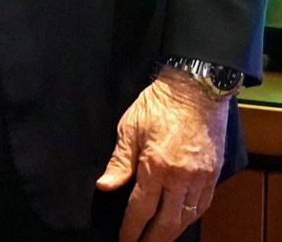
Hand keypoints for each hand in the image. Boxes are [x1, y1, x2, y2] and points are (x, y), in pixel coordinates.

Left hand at [97, 70, 227, 241]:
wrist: (195, 91)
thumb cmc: (157, 105)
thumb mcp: (128, 128)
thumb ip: (119, 162)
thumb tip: (105, 186)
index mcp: (156, 167)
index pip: (141, 208)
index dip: (132, 228)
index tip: (124, 240)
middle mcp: (181, 178)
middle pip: (167, 221)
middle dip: (152, 238)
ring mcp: (200, 178)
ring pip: (187, 217)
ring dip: (172, 231)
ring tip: (158, 238)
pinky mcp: (213, 175)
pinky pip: (203, 205)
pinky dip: (191, 217)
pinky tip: (180, 221)